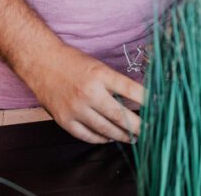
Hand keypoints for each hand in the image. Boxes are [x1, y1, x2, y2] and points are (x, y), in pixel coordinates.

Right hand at [23, 43, 143, 143]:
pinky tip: (109, 137)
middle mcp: (89, 93)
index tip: (159, 108)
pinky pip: (87, 135)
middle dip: (139, 126)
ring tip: (133, 137)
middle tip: (150, 130)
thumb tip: (137, 99)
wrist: (41, 62)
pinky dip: (101, 138)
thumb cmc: (72, 62)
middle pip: (120, 116)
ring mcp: (75, 108)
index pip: (131, 90)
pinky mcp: (64, 120)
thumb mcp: (98, 66)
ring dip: (122, 135)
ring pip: (105, 129)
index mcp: (100, 75)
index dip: (147, 101)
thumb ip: (115, 83)